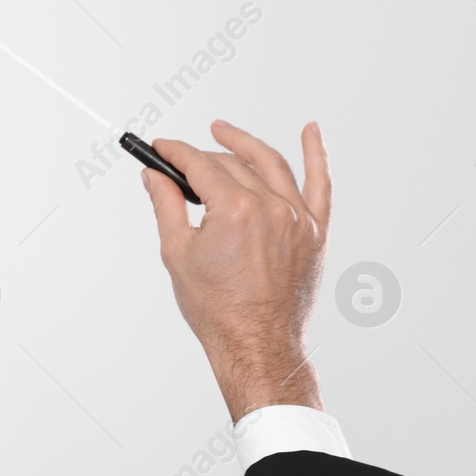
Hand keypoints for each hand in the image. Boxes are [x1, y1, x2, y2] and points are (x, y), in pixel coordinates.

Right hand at [142, 120, 331, 422]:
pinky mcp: (316, 231)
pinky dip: (317, 155)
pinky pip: (320, 184)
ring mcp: (298, 218)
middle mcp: (271, 208)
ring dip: (244, 144)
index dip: (175, 152)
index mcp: (235, 211)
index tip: (161, 148)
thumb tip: (155, 176)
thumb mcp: (177, 253)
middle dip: (200, 157)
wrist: (256, 344)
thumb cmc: (218, 310)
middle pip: (230, 164)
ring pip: (270, 165)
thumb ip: (166, 205)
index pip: (199, 164)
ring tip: (223, 132)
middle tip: (179, 160)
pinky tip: (311, 131)